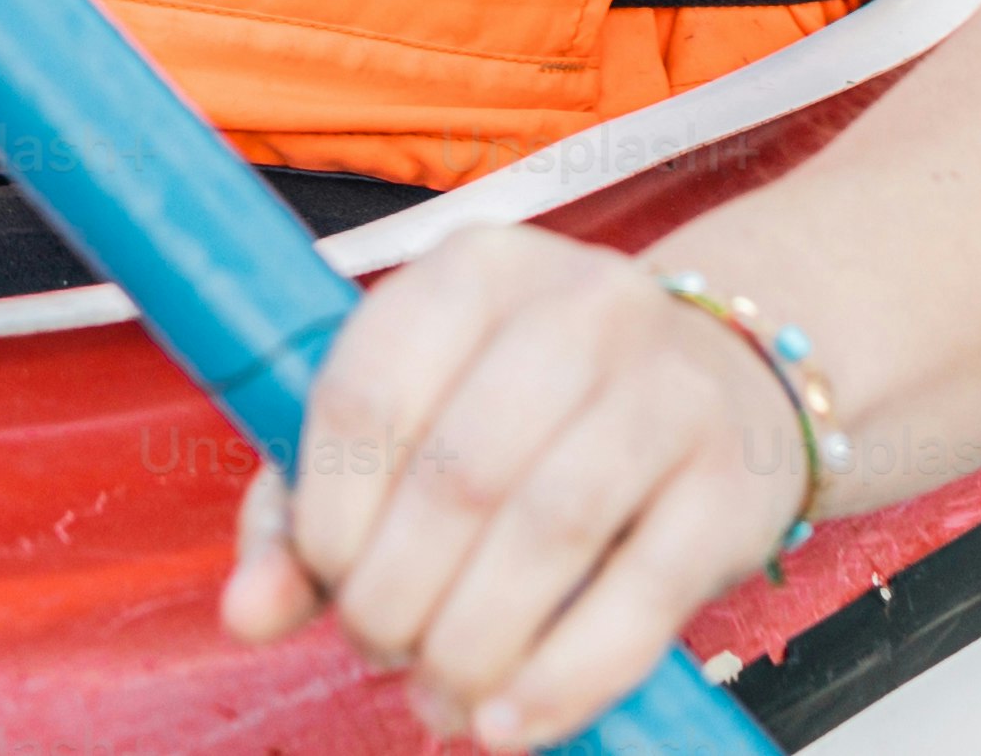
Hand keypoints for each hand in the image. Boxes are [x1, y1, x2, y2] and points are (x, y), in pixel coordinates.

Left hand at [221, 226, 811, 750]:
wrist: (726, 379)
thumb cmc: (531, 408)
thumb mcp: (415, 418)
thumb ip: (313, 507)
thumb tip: (246, 613)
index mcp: (473, 271)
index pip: (367, 394)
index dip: (328, 515)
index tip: (324, 582)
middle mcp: (578, 306)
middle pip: (459, 476)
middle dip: (396, 596)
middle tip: (380, 649)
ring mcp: (668, 388)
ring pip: (549, 531)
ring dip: (471, 644)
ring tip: (436, 698)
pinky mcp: (734, 483)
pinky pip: (643, 598)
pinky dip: (563, 679)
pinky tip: (509, 722)